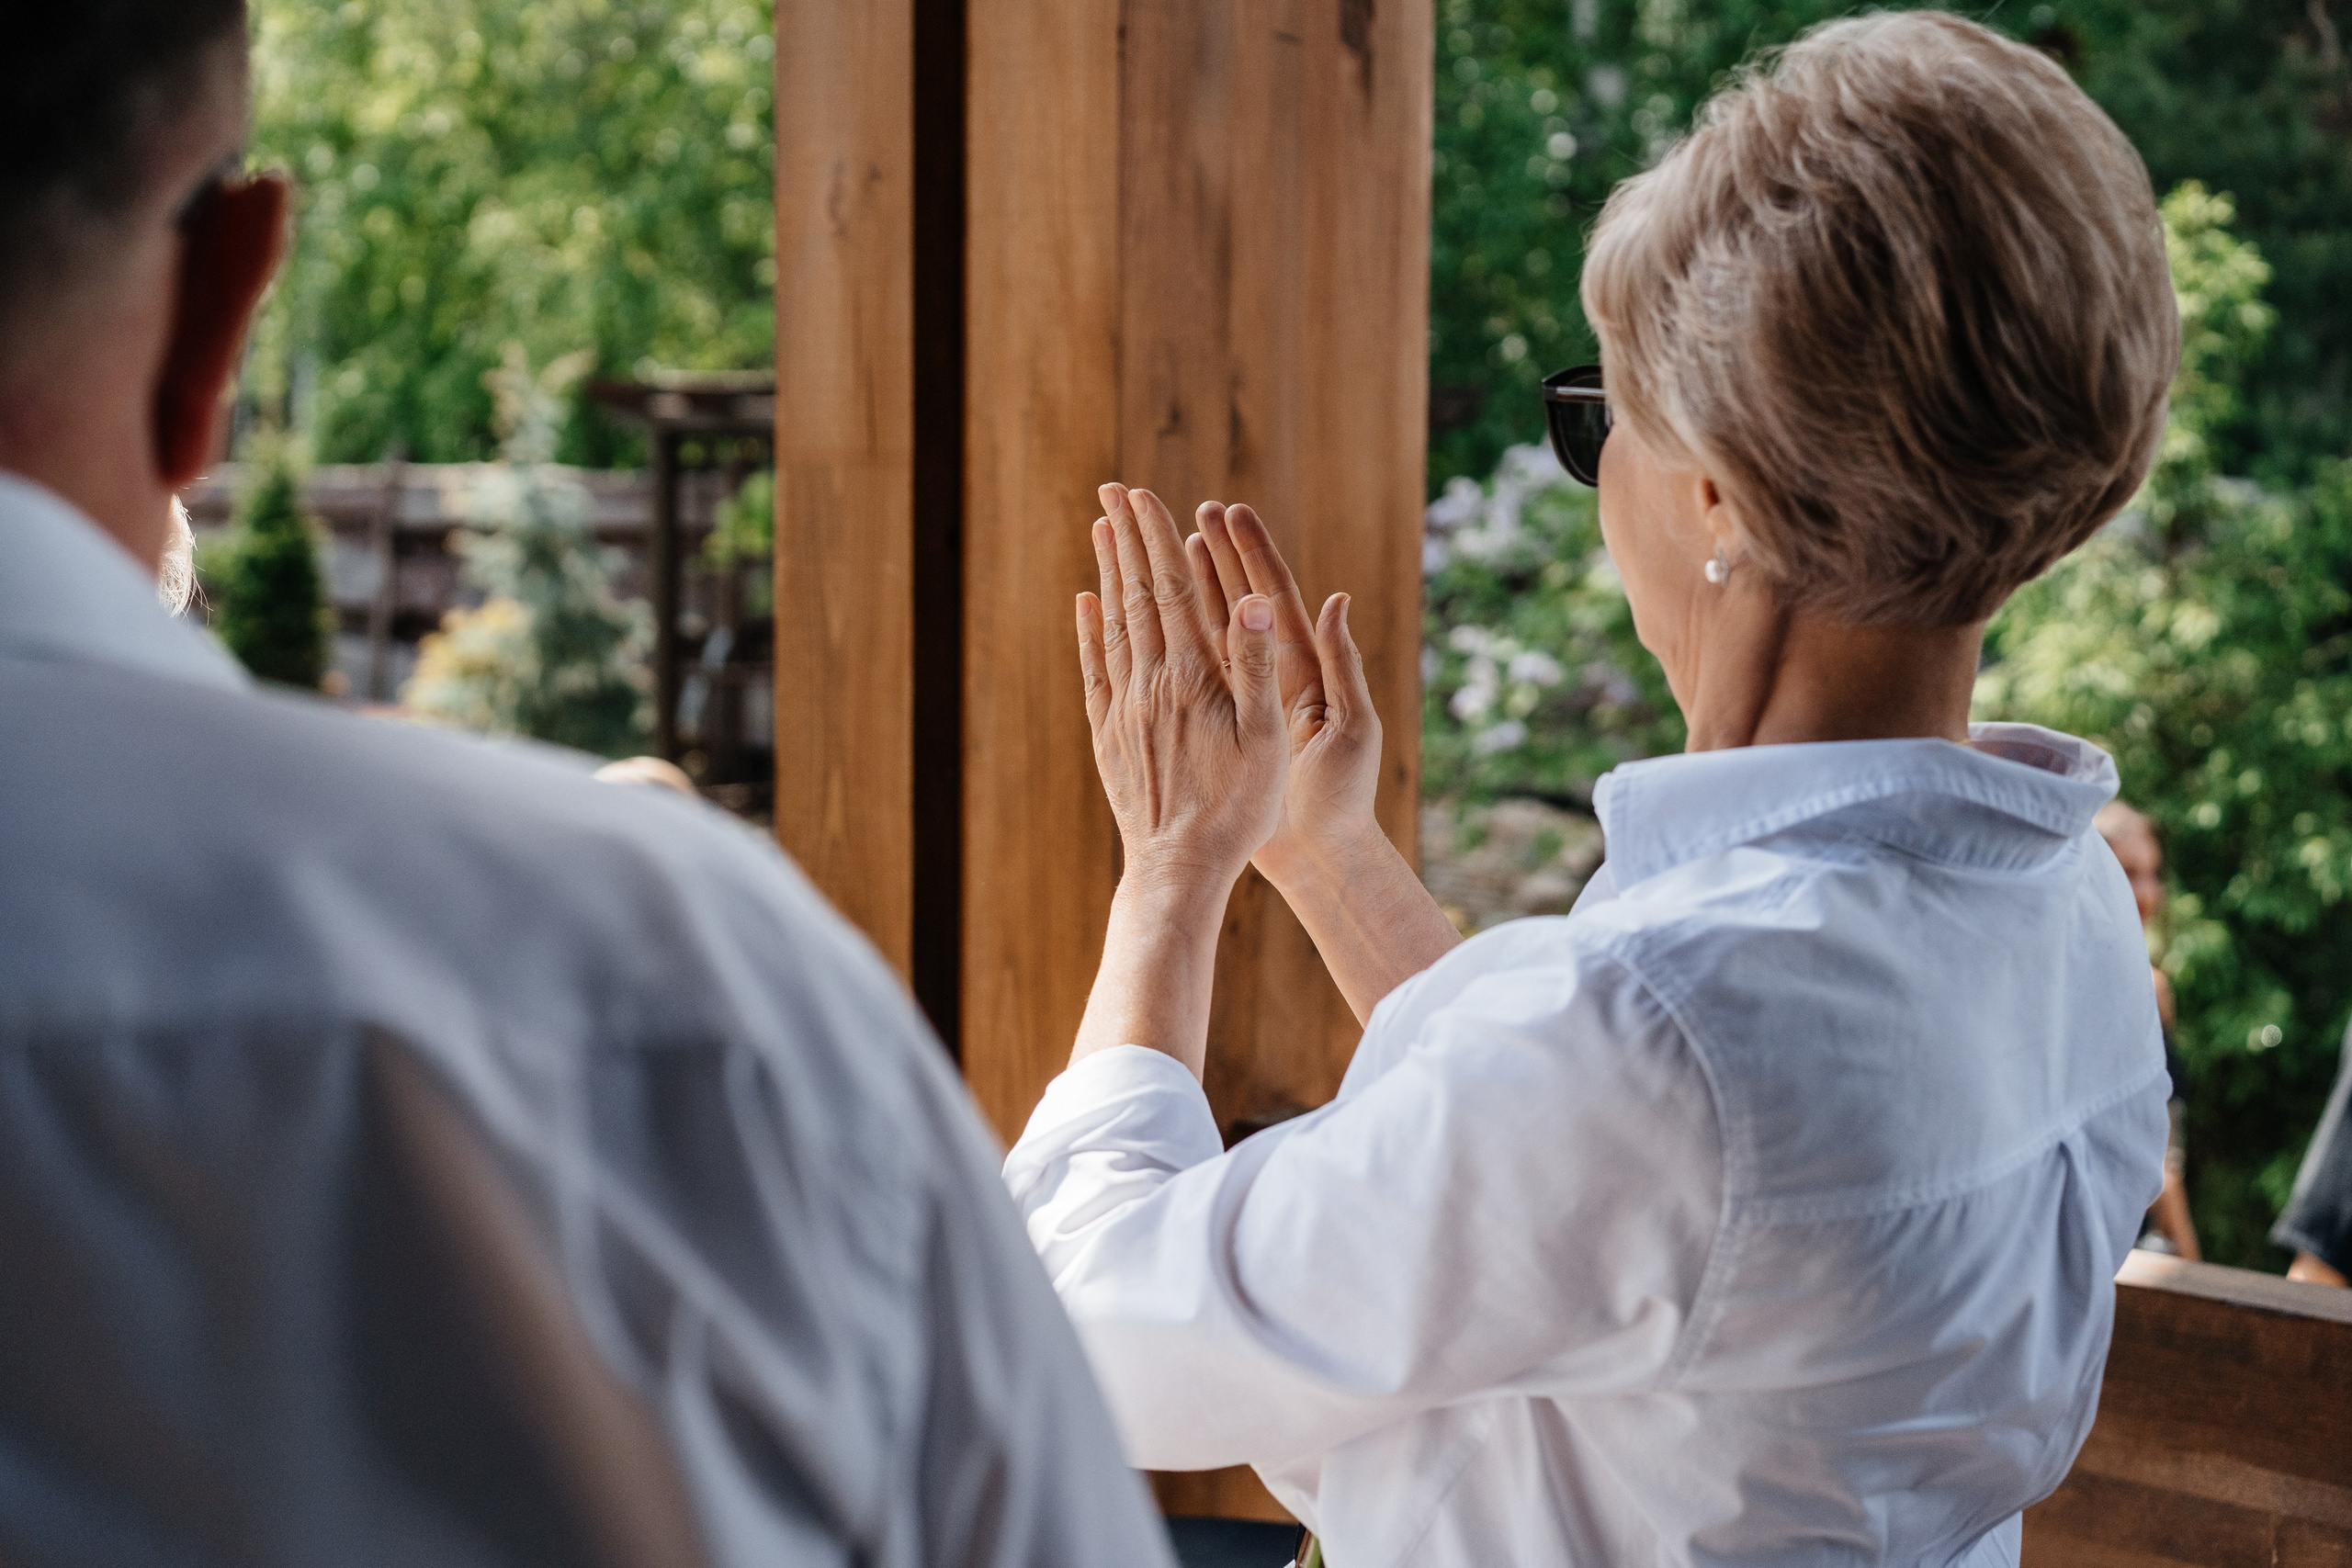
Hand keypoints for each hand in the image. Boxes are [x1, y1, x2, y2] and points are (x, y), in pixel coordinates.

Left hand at [1079, 485, 1287, 892]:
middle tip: (1113, 491)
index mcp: (1192, 677)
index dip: (1158, 540)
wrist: (1179, 868)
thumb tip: (1256, 601)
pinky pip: (1094, 669)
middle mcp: (1149, 683)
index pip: (1172, 590)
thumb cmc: (1238, 810)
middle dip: (1126, 538)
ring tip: (1100, 529)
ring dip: (1107, 572)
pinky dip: (1088, 630)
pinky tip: (1084, 603)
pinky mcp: (1109, 735)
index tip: (1144, 496)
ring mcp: (1123, 709)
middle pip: (1136, 595)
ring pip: (1112, 624)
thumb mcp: (1265, 740)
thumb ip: (1257, 666)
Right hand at [1183, 502, 1384, 888]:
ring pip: (1199, 633)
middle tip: (1183, 509)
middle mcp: (1268, 676)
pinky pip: (1180, 677)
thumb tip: (1338, 600)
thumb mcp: (1353, 727)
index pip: (1272, 594)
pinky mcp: (1215, 729)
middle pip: (1232, 600)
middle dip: (1207, 553)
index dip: (1249, 553)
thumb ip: (1345, 664)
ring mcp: (1237, 701)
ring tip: (1151, 547)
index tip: (1227, 511)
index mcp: (1302, 668)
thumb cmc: (1343, 796)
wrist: (1320, 854)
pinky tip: (1132, 622)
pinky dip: (1158, 645)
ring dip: (1179, 588)